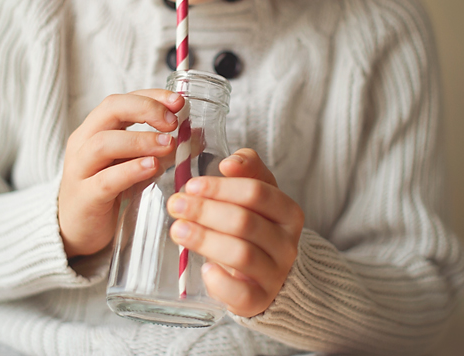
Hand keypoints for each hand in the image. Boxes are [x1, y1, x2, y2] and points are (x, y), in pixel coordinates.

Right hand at [59, 90, 183, 257]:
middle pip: (110, 110)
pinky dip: (131, 170)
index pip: (121, 100)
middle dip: (145, 109)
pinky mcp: (85, 198)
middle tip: (173, 121)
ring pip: (104, 143)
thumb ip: (160, 149)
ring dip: (140, 140)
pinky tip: (152, 167)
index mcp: (95, 130)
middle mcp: (84, 144)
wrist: (77, 231)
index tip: (178, 102)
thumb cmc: (107, 193)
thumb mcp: (134, 165)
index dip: (150, 96)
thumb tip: (195, 134)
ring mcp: (80, 170)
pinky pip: (105, 180)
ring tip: (168, 144)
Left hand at [167, 148, 304, 317]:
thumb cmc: (256, 228)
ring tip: (177, 230)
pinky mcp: (259, 301)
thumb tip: (230, 162)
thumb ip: (248, 170)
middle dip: (205, 211)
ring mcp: (276, 274)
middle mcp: (287, 244)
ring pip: (242, 254)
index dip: (221, 187)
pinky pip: (242, 294)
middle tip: (175, 205)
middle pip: (245, 222)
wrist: (268, 275)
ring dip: (205, 240)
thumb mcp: (257, 195)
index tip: (191, 185)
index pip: (257, 193)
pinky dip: (221, 281)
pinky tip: (203, 268)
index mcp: (288, 212)